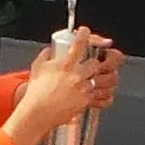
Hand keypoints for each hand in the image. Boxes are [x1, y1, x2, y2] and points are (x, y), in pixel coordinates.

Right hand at [5, 28, 117, 144]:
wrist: (38, 113)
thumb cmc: (36, 93)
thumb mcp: (37, 68)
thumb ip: (45, 56)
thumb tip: (50, 50)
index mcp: (65, 65)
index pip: (79, 44)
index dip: (85, 35)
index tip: (85, 32)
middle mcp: (76, 76)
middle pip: (97, 63)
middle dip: (97, 63)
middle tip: (96, 63)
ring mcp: (83, 90)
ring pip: (106, 80)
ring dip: (107, 77)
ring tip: (105, 77)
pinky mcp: (86, 103)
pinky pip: (104, 98)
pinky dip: (107, 96)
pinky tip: (106, 93)